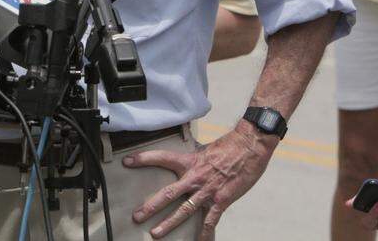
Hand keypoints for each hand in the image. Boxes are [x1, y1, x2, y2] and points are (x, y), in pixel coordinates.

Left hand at [124, 122, 276, 239]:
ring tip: (155, 233)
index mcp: (190, 161)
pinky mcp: (221, 201)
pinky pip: (210, 221)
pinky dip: (205, 233)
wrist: (250, 146)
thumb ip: (194, 158)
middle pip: (168, 193)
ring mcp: (207, 191)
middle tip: (136, 216)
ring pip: (184, 211)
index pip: (162, 158)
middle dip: (151, 206)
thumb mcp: (205, 149)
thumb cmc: (229, 146)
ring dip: (169, 223)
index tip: (127, 162)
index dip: (143, 159)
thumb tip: (185, 160)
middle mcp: (195, 177)